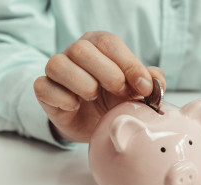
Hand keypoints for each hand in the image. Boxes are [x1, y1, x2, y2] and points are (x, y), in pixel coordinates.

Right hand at [34, 31, 165, 142]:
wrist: (94, 126)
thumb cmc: (114, 101)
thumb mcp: (137, 91)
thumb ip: (150, 81)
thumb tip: (156, 81)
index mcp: (99, 45)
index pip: (109, 43)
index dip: (129, 65)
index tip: (145, 88)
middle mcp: (74, 53)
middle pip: (82, 50)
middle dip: (108, 74)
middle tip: (120, 93)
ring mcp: (56, 71)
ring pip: (58, 65)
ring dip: (83, 85)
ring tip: (94, 97)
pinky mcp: (44, 90)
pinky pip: (44, 87)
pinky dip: (63, 99)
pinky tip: (75, 106)